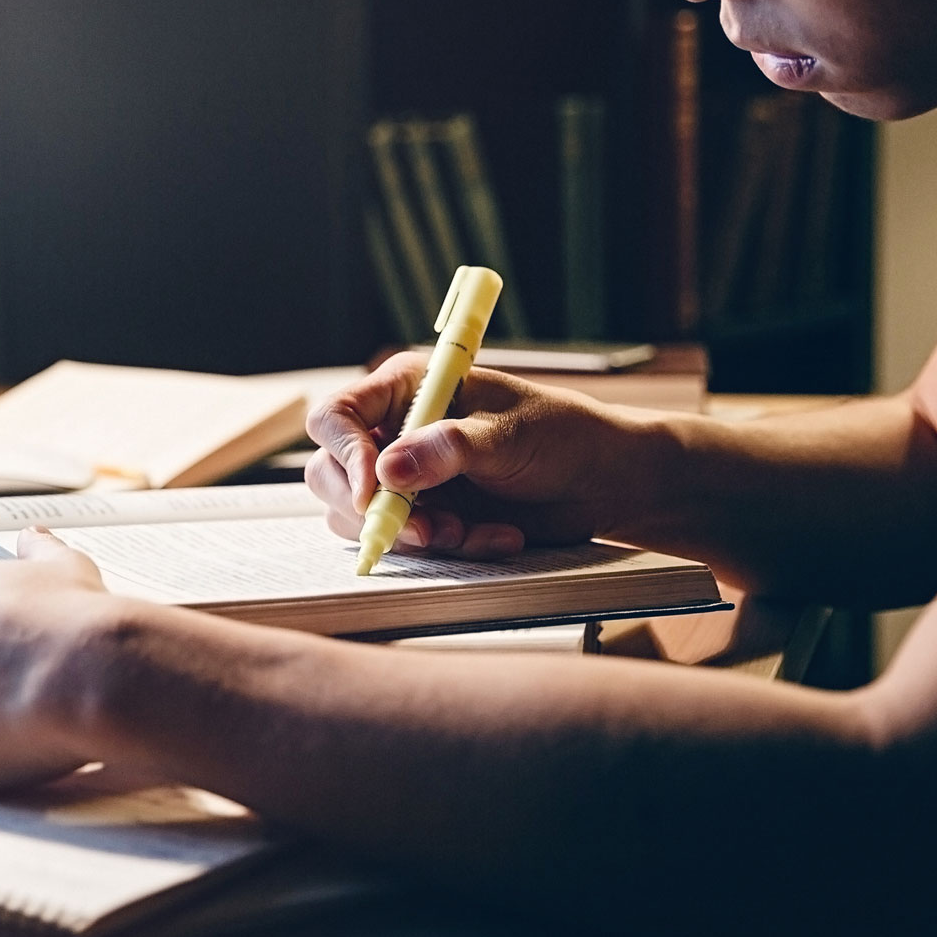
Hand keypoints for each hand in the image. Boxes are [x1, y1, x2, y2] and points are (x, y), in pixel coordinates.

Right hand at [305, 353, 668, 557]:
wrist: (604, 481)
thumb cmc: (563, 435)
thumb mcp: (508, 435)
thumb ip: (448, 450)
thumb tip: (387, 472)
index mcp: (409, 388)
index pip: (338, 415)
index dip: (344, 454)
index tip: (372, 492)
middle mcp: (396, 430)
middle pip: (332, 474)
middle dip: (378, 511)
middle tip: (430, 530)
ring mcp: (407, 477)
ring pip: (364, 518)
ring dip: (419, 535)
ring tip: (474, 531)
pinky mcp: (427, 515)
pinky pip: (409, 543)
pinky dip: (450, 548)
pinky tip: (496, 536)